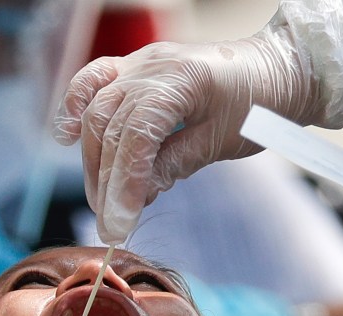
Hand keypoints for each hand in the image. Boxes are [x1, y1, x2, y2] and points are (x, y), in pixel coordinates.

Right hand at [52, 30, 317, 243]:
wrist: (276, 68)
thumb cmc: (258, 104)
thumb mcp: (223, 141)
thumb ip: (177, 163)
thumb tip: (138, 194)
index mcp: (182, 79)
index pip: (136, 136)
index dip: (123, 184)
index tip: (118, 226)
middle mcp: (153, 65)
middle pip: (108, 126)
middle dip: (104, 181)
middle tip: (111, 225)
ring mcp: (141, 62)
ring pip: (96, 111)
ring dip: (92, 161)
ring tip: (102, 201)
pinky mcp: (135, 67)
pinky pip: (95, 81)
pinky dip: (76, 107)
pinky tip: (65, 136)